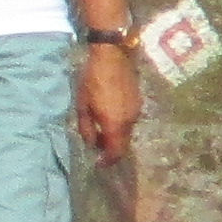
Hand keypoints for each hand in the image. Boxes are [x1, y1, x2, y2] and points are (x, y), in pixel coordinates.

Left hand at [76, 39, 142, 159]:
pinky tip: (108, 119)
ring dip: (116, 137)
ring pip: (127, 133)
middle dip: (111, 150)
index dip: (108, 161)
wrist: (112, 57)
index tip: (99, 164)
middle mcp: (129, 121)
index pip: (116, 151)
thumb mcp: (82, 106)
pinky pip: (129, 122)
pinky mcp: (138, 102)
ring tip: (100, 133)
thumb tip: (92, 144)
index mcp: (115, 124)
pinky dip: (120, 127)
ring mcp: (136, 111)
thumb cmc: (92, 80)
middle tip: (98, 150)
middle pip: (124, 144)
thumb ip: (86, 128)